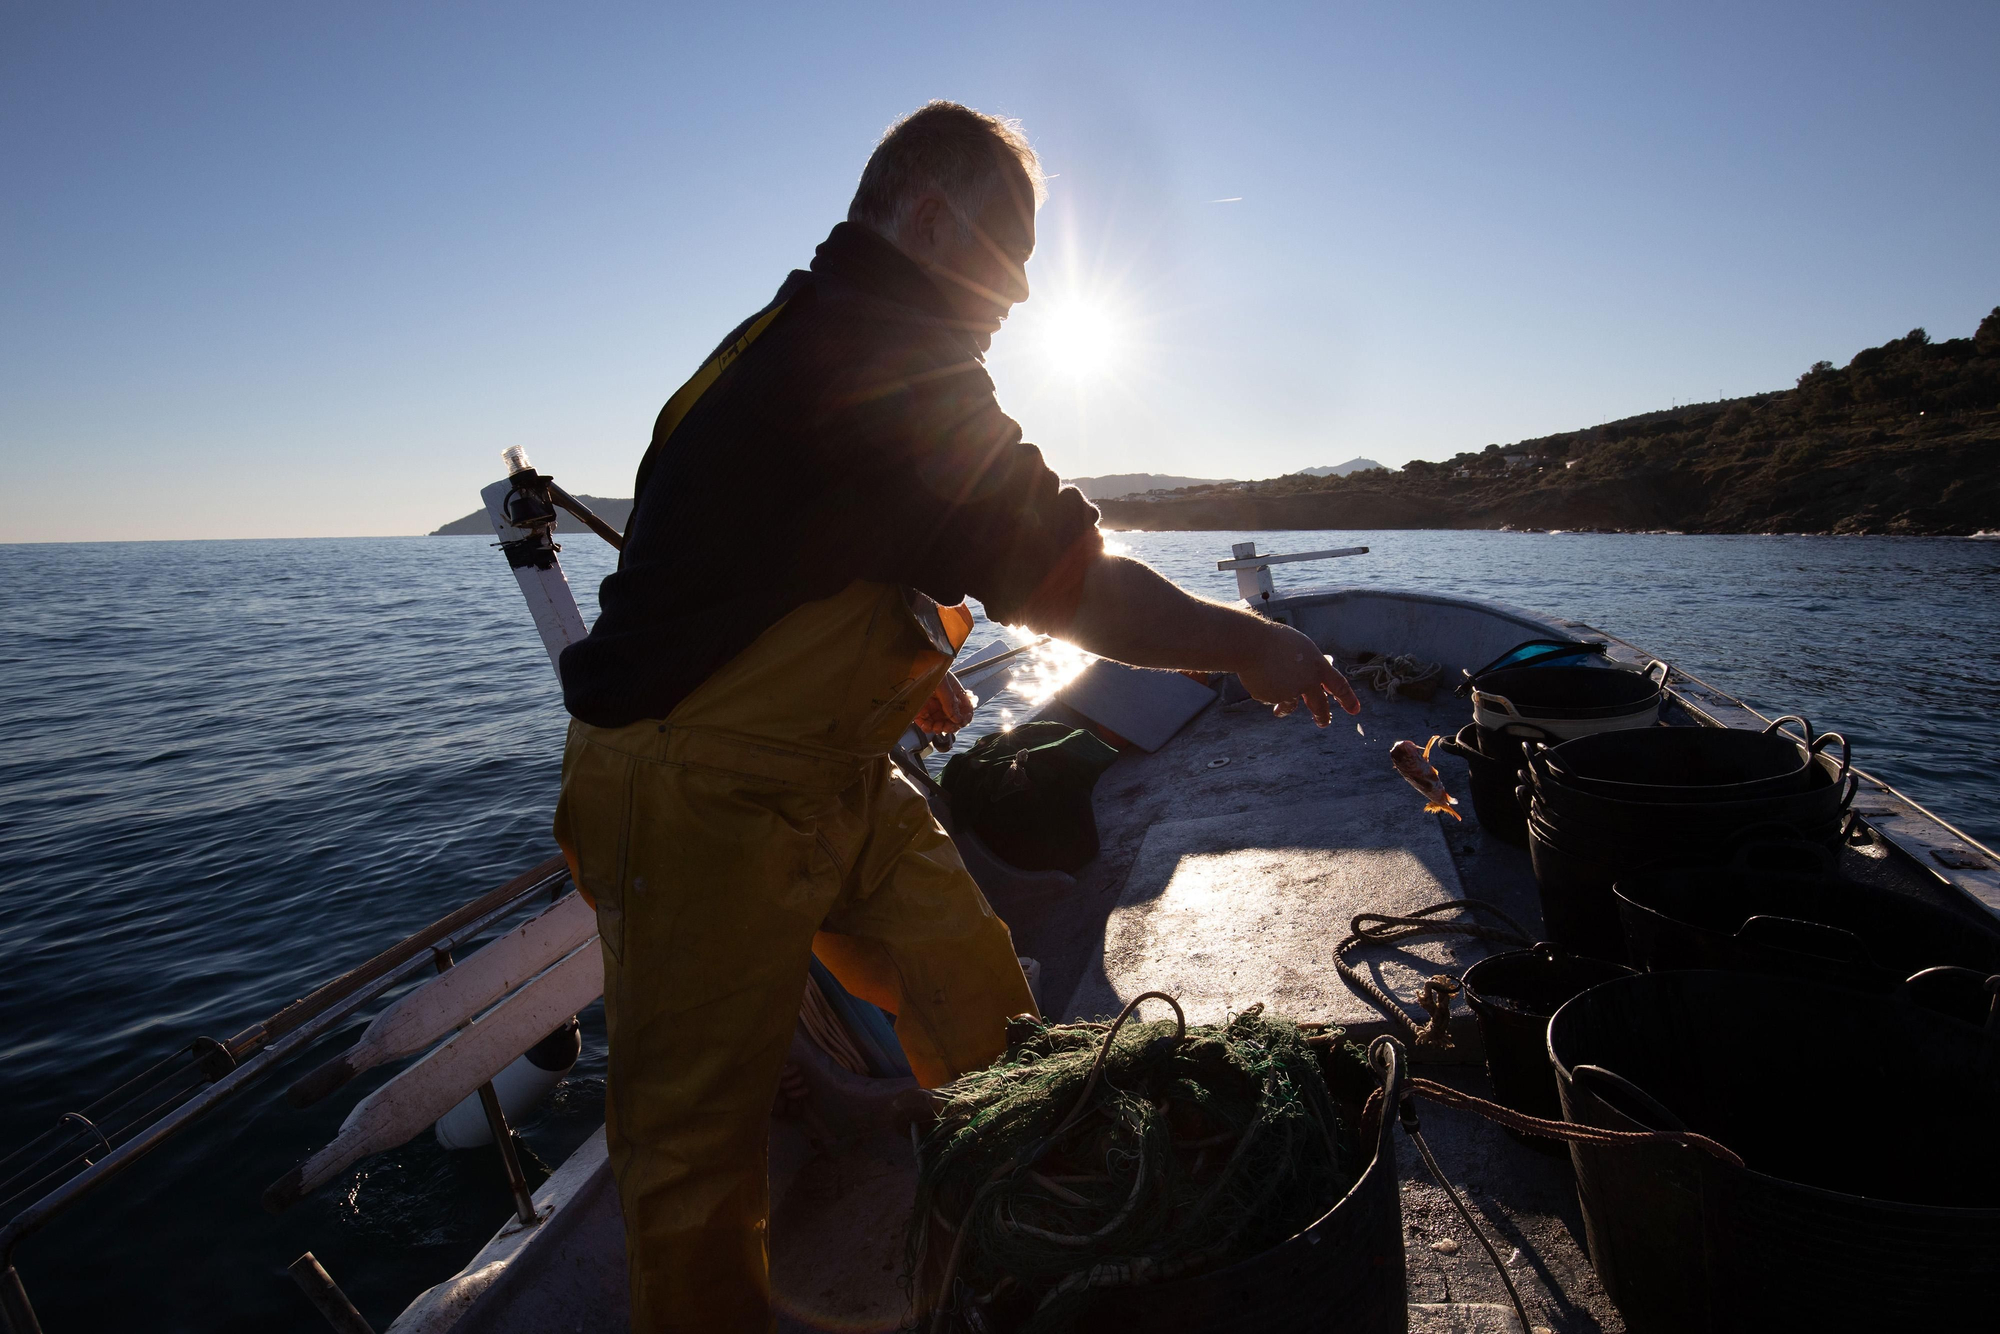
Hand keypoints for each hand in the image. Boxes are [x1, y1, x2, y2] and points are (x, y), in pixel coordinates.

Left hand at [914, 672, 976, 735]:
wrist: (909, 663)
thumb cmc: (929, 668)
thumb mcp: (943, 684)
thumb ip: (950, 701)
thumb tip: (958, 719)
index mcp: (955, 693)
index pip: (966, 709)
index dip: (965, 717)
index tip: (961, 722)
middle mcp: (945, 702)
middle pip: (953, 720)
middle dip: (951, 726)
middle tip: (946, 727)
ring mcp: (933, 707)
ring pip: (940, 724)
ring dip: (939, 728)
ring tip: (935, 726)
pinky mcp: (921, 710)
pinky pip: (926, 723)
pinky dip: (926, 727)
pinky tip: (925, 724)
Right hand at [1236, 623, 1360, 725]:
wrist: (1250, 645)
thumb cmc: (1274, 640)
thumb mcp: (1300, 648)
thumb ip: (1309, 664)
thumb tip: (1314, 679)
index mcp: (1318, 666)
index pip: (1339, 685)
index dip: (1348, 698)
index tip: (1355, 710)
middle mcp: (1307, 683)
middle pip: (1319, 706)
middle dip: (1322, 716)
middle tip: (1323, 722)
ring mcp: (1289, 693)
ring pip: (1290, 705)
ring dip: (1285, 710)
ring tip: (1279, 712)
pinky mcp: (1271, 698)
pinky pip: (1270, 697)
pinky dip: (1266, 690)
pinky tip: (1257, 677)